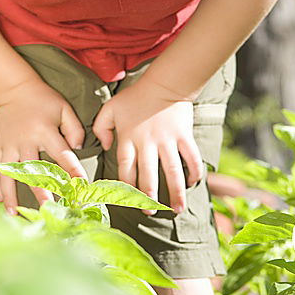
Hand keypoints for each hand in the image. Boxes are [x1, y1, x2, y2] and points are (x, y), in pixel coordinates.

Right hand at [0, 77, 87, 214]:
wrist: (14, 89)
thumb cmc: (43, 99)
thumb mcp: (63, 108)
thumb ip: (74, 128)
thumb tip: (78, 148)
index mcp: (44, 131)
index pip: (61, 154)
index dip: (72, 170)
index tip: (80, 186)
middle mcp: (25, 140)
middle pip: (33, 170)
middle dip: (40, 190)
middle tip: (47, 208)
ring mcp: (9, 144)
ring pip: (10, 174)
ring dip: (12, 195)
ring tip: (15, 214)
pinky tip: (0, 200)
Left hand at [91, 80, 203, 213]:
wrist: (164, 82)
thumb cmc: (135, 96)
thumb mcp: (110, 108)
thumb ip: (100, 127)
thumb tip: (103, 146)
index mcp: (128, 139)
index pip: (126, 169)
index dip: (126, 188)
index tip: (127, 201)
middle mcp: (148, 143)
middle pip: (148, 176)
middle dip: (149, 198)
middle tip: (150, 212)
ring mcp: (167, 140)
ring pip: (172, 172)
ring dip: (175, 192)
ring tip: (176, 210)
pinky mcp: (184, 136)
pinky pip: (192, 158)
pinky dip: (194, 172)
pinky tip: (193, 184)